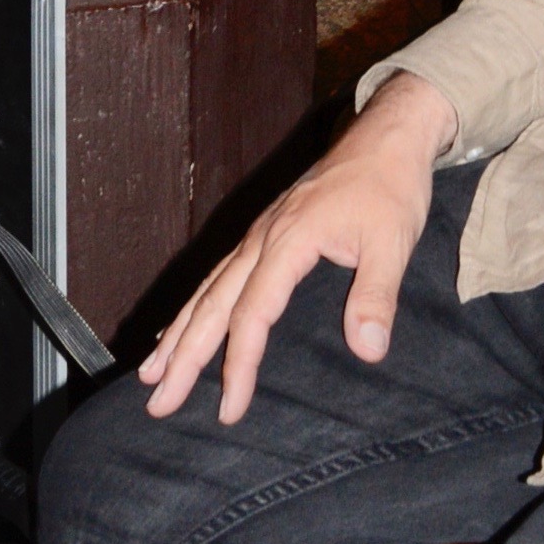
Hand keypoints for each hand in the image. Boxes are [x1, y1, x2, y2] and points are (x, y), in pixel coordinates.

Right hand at [137, 70, 457, 425]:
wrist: (388, 134)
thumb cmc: (392, 185)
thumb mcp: (394, 241)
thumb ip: (377, 295)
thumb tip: (368, 350)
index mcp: (288, 240)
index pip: (252, 314)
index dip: (239, 364)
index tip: (229, 409)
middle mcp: (263, 237)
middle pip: (213, 304)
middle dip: (183, 357)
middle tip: (157, 403)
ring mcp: (261, 231)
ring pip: (208, 288)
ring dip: (179, 332)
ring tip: (150, 371)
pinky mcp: (267, 230)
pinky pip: (220, 273)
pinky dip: (196, 303)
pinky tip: (183, 323)